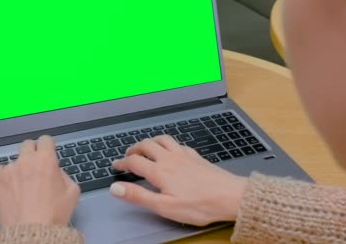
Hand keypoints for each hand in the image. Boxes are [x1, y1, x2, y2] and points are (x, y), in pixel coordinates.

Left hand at [0, 135, 79, 226]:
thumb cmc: (54, 214)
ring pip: (13, 160)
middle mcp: (26, 160)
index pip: (45, 140)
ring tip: (22, 187)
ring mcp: (9, 169)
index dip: (48, 148)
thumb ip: (65, 175)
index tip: (47, 155)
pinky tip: (9, 187)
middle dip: (32, 153)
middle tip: (35, 168)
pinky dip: (3, 176)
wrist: (31, 232)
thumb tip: (56, 171)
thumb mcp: (73, 192)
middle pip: (27, 145)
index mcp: (46, 159)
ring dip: (18, 169)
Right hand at [109, 136, 247, 226]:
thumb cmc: (199, 205)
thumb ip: (139, 196)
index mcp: (160, 171)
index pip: (135, 162)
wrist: (229, 196)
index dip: (122, 163)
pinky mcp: (196, 156)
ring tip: (146, 147)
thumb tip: (116, 188)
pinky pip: (178, 143)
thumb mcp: (164, 206)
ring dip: (151, 141)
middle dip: (134, 149)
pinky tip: (172, 149)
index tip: (115, 165)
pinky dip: (169, 143)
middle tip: (128, 155)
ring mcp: (185, 155)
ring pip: (163, 139)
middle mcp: (170, 158)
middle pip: (147, 145)